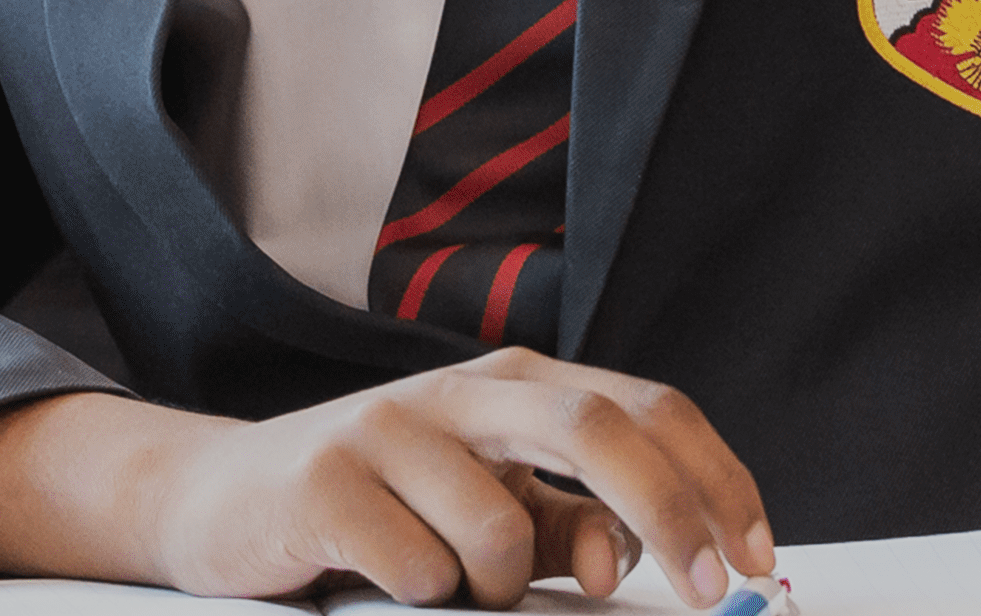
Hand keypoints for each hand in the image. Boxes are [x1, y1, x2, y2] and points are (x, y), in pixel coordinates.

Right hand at [0, 355, 780, 610]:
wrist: (223, 500)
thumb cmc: (380, 505)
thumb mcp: (488, 511)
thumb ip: (567, 528)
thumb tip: (630, 558)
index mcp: (518, 387)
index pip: (647, 409)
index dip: (715, 480)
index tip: (757, 557)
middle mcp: (462, 391)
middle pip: (597, 426)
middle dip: (671, 514)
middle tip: (710, 590)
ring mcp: (389, 428)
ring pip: (504, 523)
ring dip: (501, 583)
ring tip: (450, 582)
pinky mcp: (324, 482)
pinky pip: (417, 566)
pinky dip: (422, 592)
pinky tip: (384, 577)